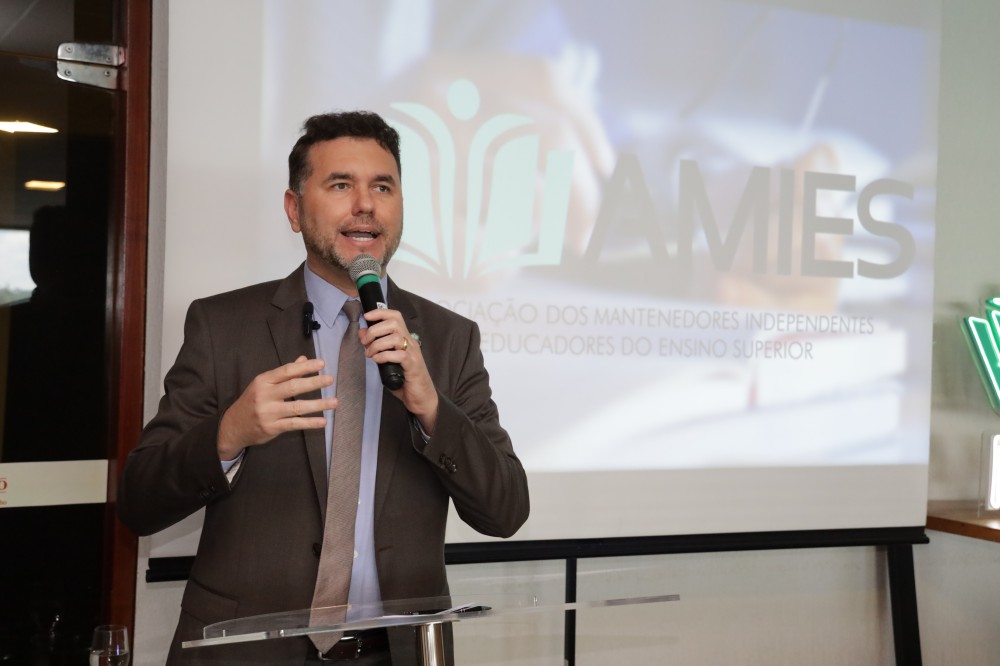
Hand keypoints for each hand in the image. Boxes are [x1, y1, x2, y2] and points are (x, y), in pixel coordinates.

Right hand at [217, 355, 335, 459]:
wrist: (233, 426)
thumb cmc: (252, 402)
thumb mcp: (263, 384)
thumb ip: (284, 373)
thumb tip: (303, 359)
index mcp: (263, 381)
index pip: (287, 371)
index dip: (305, 367)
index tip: (321, 364)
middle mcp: (265, 395)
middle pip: (293, 386)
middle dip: (313, 382)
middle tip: (330, 379)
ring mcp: (268, 412)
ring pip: (297, 407)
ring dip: (318, 404)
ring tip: (334, 402)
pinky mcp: (272, 428)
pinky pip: (294, 424)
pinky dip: (310, 423)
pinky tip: (323, 421)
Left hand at [359, 309, 439, 433]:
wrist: (421, 398)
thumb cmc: (405, 380)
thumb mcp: (387, 360)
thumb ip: (376, 347)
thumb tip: (363, 332)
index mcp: (406, 339)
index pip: (395, 317)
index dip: (380, 313)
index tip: (366, 316)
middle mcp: (411, 343)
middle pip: (394, 324)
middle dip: (375, 330)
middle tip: (366, 343)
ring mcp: (413, 354)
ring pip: (396, 338)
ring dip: (378, 344)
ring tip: (370, 354)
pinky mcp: (413, 366)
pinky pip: (399, 355)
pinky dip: (384, 356)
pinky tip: (377, 361)